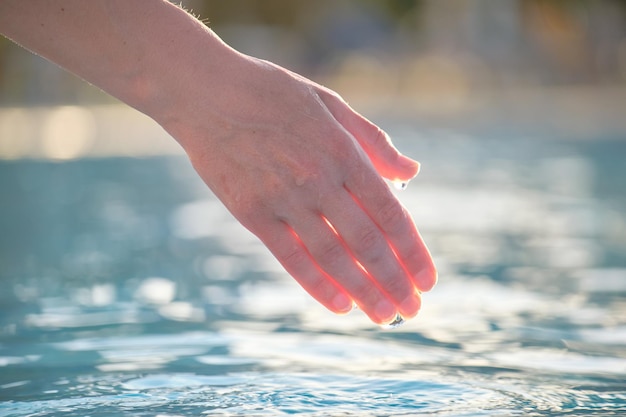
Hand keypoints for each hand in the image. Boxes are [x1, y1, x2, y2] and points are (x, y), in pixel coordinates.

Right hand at [166, 56, 436, 324]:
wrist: (205, 93)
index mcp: (341, 150)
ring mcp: (282, 199)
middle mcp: (316, 179)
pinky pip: (290, 257)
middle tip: (412, 310)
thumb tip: (411, 173)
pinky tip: (339, 305)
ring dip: (362, 292)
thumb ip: (373, 140)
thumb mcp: (330, 102)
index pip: (388, 212)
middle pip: (364, 243)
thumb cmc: (272, 93)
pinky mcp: (251, 213)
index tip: (427, 278)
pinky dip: (316, 285)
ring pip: (331, 257)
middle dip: (393, 282)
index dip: (411, 251)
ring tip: (383, 317)